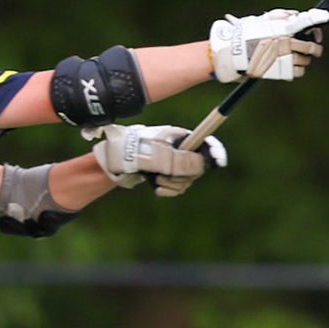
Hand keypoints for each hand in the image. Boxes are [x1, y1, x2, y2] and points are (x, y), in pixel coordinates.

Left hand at [88, 124, 228, 196]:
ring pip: (188, 179)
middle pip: (198, 166)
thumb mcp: (157, 155)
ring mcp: (172, 162)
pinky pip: (177, 186)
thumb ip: (181, 161)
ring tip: (157, 180)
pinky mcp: (165, 174)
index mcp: (180, 138)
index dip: (216, 151)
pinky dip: (169, 189)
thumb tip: (202, 166)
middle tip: (167, 176)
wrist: (109, 160)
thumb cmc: (132, 151)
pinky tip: (157, 188)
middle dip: (185, 175)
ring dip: (174, 184)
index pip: (206, 142)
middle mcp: (179, 149)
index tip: (219, 163)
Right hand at [210, 7, 328, 82]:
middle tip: (315, 47)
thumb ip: (282, 18)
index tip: (325, 16)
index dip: (315, 19)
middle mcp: (286, 44)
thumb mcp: (263, 21)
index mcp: (282, 29)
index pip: (303, 22)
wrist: (234, 55)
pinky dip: (298, 68)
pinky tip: (291, 64)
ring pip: (306, 60)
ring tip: (295, 55)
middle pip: (311, 47)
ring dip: (304, 58)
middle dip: (315, 47)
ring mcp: (285, 59)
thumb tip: (299, 16)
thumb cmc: (249, 35)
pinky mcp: (283, 72)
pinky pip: (300, 71)